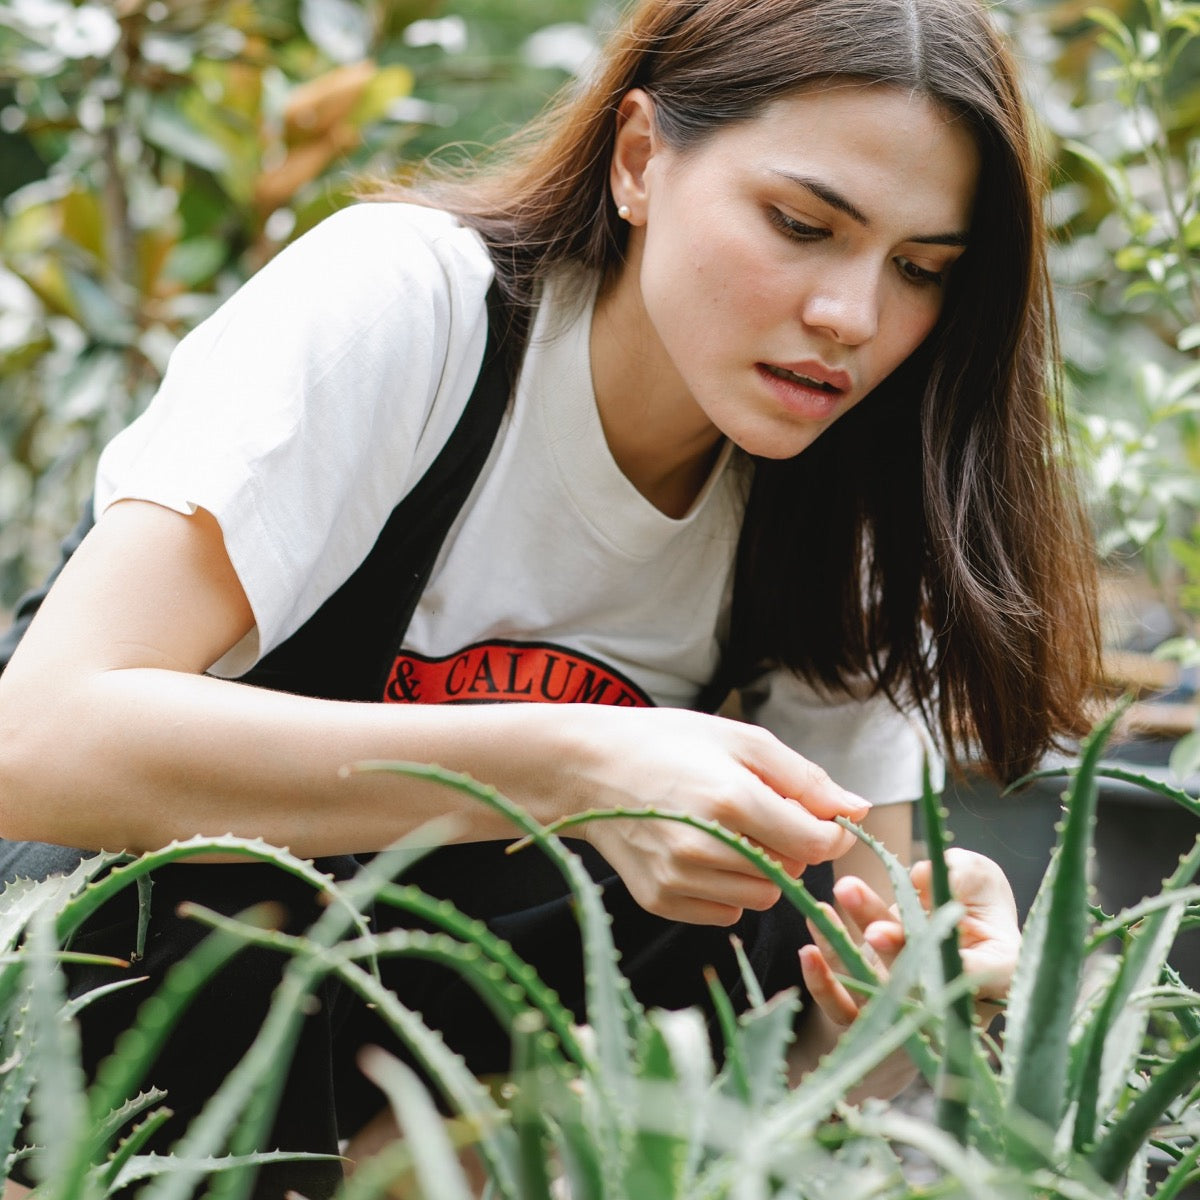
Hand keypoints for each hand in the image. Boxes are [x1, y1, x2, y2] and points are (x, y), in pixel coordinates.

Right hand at [560, 708, 869, 926]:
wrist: (587, 767)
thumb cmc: (669, 743)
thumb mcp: (740, 740)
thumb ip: (804, 778)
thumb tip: (859, 811)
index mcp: (732, 798)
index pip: (815, 844)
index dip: (829, 833)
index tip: (819, 817)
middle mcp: (705, 846)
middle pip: (790, 874)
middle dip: (788, 848)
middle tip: (755, 813)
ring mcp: (679, 878)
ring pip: (759, 899)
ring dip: (759, 871)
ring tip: (726, 832)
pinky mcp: (660, 900)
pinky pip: (724, 913)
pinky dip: (726, 890)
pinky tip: (701, 853)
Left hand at [798, 847, 1020, 1026]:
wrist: (942, 914)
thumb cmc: (969, 894)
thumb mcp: (975, 875)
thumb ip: (962, 873)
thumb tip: (922, 876)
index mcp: (996, 970)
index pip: (985, 975)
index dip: (964, 968)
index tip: (940, 947)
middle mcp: (952, 999)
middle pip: (923, 984)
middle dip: (898, 957)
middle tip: (876, 931)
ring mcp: (908, 1009)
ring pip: (876, 994)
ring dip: (852, 953)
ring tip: (830, 910)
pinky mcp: (870, 1010)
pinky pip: (842, 1005)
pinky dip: (824, 974)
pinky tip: (813, 931)